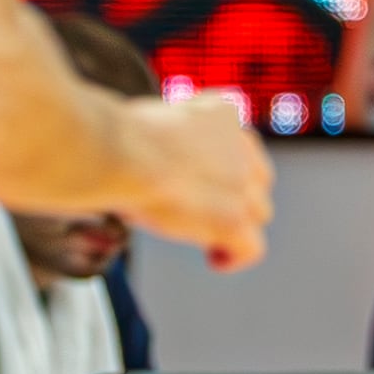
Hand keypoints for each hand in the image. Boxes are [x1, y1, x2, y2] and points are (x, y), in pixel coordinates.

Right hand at [128, 88, 274, 270]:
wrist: (120, 152)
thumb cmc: (113, 136)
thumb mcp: (146, 122)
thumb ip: (162, 138)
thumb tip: (142, 163)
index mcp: (219, 113)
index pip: (238, 142)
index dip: (221, 166)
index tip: (197, 179)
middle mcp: (239, 146)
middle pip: (258, 179)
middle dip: (236, 196)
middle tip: (203, 211)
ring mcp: (240, 184)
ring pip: (259, 212)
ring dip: (237, 226)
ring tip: (207, 239)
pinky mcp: (232, 218)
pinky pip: (252, 247)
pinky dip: (235, 257)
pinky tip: (214, 260)